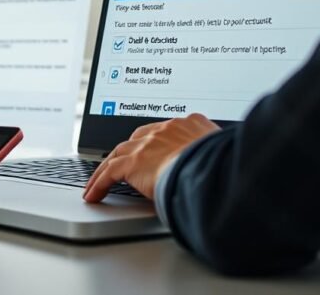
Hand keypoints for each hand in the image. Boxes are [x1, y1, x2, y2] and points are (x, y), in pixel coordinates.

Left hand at [83, 114, 219, 202]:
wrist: (211, 168)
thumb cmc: (225, 164)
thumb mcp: (226, 153)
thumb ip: (218, 154)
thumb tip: (224, 165)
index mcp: (189, 124)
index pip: (167, 130)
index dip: (157, 141)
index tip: (155, 149)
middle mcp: (165, 130)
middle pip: (138, 137)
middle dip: (130, 150)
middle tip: (123, 163)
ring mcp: (147, 144)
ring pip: (118, 154)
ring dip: (106, 169)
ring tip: (98, 182)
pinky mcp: (133, 163)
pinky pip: (109, 172)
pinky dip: (99, 183)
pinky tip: (93, 195)